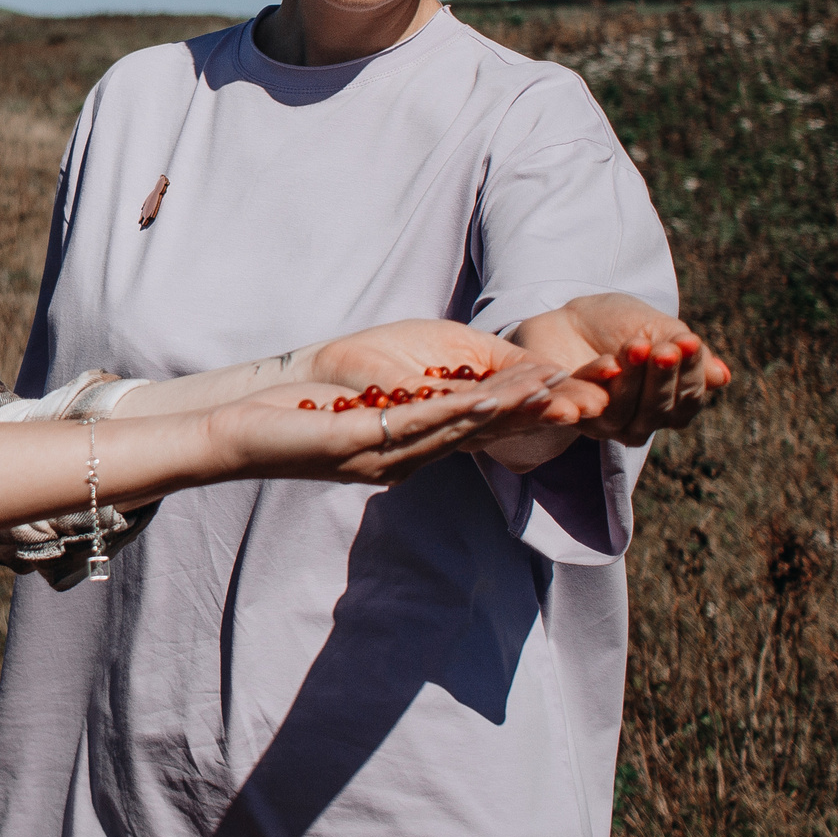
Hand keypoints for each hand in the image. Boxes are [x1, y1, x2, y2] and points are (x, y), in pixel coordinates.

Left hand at [207, 320, 608, 486]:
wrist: (241, 422)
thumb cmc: (306, 397)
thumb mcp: (380, 386)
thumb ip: (432, 385)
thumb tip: (482, 379)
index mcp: (417, 445)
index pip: (489, 430)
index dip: (538, 415)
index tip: (588, 398)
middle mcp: (410, 457)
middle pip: (488, 435)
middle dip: (541, 417)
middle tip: (596, 402)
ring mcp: (387, 454)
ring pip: (463, 431)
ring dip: (512, 411)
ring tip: (557, 392)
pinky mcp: (359, 442)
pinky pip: (420, 424)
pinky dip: (461, 409)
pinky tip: (491, 394)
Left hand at [512, 293, 730, 446]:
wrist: (571, 316)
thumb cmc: (624, 325)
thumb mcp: (660, 329)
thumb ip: (686, 351)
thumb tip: (720, 377)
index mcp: (669, 405)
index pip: (687, 399)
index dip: (690, 373)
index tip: (688, 342)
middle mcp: (639, 422)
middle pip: (657, 411)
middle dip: (662, 378)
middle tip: (664, 348)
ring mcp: (603, 423)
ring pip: (621, 412)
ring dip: (631, 379)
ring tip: (635, 345)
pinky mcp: (569, 414)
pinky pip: (582, 407)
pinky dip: (595, 386)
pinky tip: (608, 365)